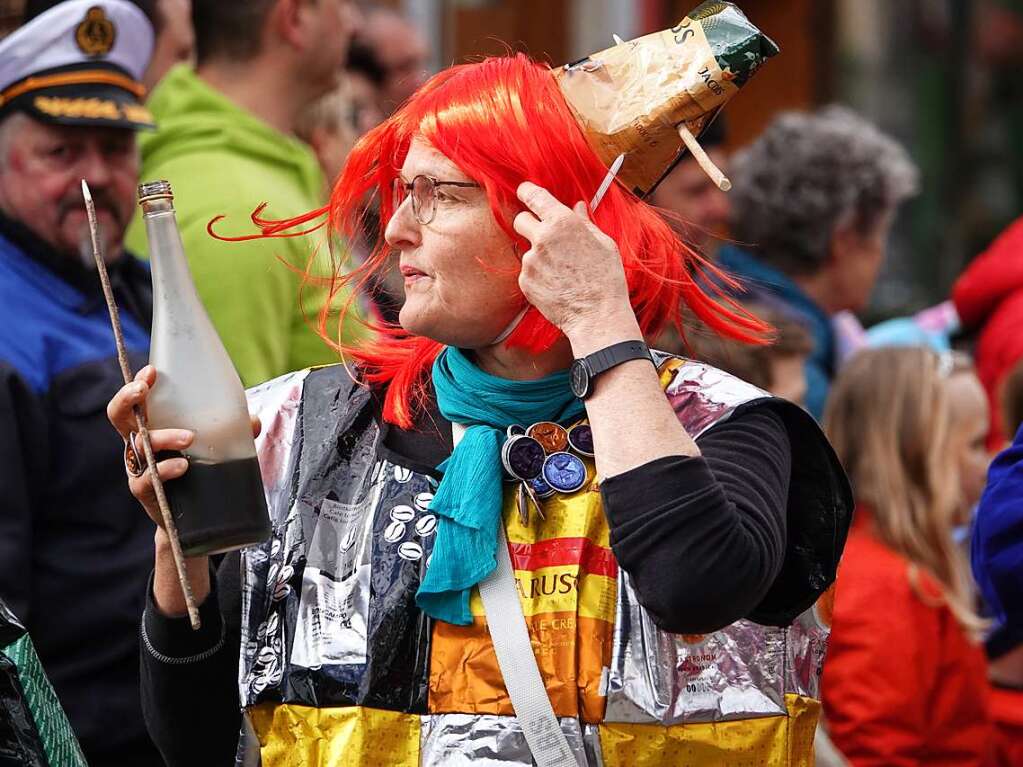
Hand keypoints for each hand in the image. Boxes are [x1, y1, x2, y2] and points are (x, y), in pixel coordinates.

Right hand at [106, 365, 260, 528]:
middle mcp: (139, 445)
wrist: (194, 521)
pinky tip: (182, 467)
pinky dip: (165, 470)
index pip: (137, 400)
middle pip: (119, 417)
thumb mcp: (217, 447)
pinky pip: (146, 480)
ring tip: (189, 438)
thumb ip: (234, 432)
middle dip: (128, 399)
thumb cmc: (201, 474)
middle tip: (145, 390)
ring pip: (139, 447)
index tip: (151, 370)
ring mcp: (139, 469)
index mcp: (152, 427)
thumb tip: (254, 421)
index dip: (137, 383)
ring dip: (162, 437)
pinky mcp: (146, 492)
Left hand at [512, 182, 634, 339]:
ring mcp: (530, 261)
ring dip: (538, 255)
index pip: (533, 196)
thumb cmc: (606, 279)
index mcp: (562, 223)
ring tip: (561, 271)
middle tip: (544, 235)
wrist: (596, 314)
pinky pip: (527, 272)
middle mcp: (541, 239)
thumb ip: (584, 222)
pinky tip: (556, 284)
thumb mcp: (603, 243)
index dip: (527, 191)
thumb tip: (577, 207)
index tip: (524, 192)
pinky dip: (537, 275)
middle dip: (529, 224)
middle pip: (519, 220)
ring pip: (526, 249)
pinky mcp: (525, 282)